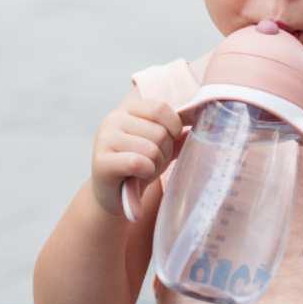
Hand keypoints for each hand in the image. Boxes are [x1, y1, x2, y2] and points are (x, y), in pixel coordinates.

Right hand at [90, 95, 182, 217]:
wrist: (115, 195)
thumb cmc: (140, 165)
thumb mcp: (161, 145)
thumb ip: (176, 132)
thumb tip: (201, 118)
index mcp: (128, 108)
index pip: (161, 108)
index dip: (174, 126)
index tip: (171, 139)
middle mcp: (113, 118)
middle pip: (159, 131)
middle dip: (164, 152)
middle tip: (151, 162)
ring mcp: (104, 138)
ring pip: (151, 148)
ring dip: (155, 164)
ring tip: (143, 170)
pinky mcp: (101, 161)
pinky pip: (138, 162)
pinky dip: (145, 172)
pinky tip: (137, 176)